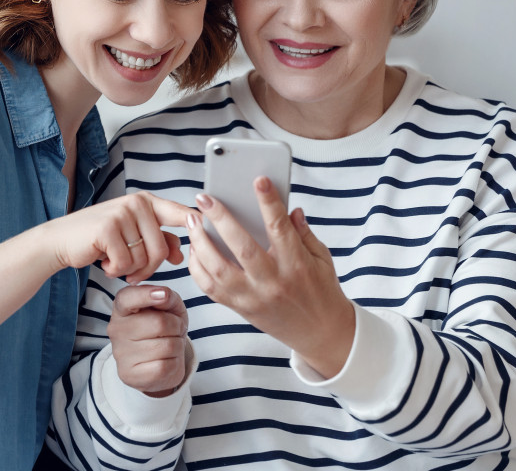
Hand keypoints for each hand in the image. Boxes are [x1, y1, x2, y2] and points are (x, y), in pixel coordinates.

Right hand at [40, 192, 192, 284]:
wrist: (61, 240)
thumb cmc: (99, 240)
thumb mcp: (132, 237)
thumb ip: (158, 241)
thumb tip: (182, 253)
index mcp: (146, 202)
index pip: (180, 213)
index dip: (197, 223)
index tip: (209, 227)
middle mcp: (136, 203)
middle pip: (161, 248)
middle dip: (148, 268)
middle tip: (131, 272)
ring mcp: (122, 213)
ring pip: (144, 258)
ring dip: (130, 270)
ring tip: (114, 263)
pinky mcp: (108, 228)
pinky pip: (126, 262)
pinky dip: (115, 270)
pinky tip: (104, 262)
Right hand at [106, 284, 189, 396]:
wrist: (158, 363)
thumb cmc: (162, 330)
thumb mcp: (169, 308)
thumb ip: (167, 296)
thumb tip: (163, 295)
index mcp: (122, 308)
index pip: (127, 298)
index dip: (146, 295)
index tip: (163, 295)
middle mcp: (116, 329)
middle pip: (159, 323)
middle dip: (177, 326)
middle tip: (175, 329)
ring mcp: (121, 353)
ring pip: (166, 346)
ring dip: (177, 345)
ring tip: (169, 345)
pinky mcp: (130, 375)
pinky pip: (165, 366)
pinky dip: (174, 363)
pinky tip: (166, 361)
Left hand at [186, 176, 355, 377]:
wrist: (321, 334)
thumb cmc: (322, 291)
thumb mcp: (322, 259)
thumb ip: (304, 233)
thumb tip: (290, 208)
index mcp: (297, 266)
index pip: (280, 229)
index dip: (269, 203)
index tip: (258, 180)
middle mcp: (273, 282)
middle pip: (241, 247)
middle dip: (220, 219)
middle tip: (204, 197)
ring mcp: (253, 298)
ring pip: (218, 269)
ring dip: (201, 243)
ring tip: (192, 221)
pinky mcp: (240, 310)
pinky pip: (210, 289)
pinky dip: (198, 268)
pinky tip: (195, 249)